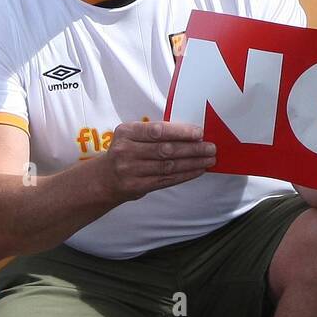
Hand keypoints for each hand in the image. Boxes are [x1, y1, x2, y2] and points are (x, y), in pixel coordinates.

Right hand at [100, 120, 216, 202]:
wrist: (105, 178)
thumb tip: (191, 133)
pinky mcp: (137, 186)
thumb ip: (155, 133)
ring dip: (193, 163)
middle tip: (211, 148)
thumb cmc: (126, 151)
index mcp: (126, 132)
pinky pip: (166, 180)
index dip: (180, 132)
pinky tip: (198, 170)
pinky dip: (185, 174)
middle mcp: (126, 151)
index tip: (199, 133)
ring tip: (209, 159)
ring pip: (168, 166)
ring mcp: (130, 170)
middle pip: (165, 150)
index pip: (157, 131)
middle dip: (192, 149)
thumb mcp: (132, 136)